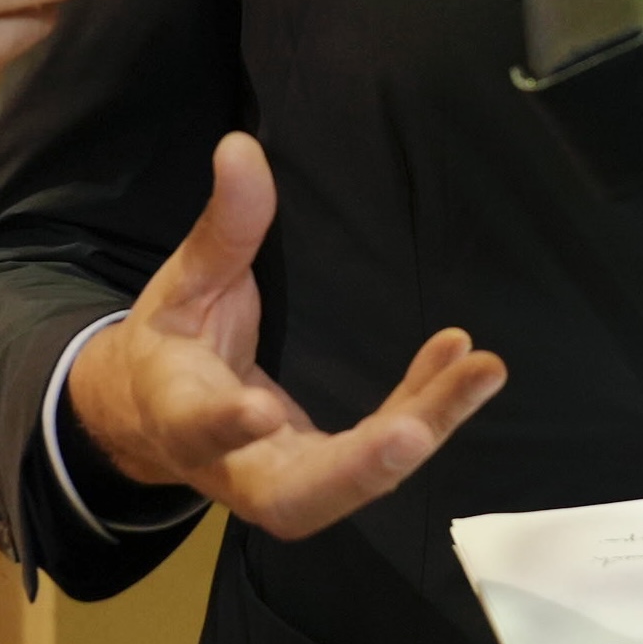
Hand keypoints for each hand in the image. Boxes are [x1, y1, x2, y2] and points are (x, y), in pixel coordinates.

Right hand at [69, 134, 507, 537]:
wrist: (160, 415)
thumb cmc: (172, 343)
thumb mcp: (182, 284)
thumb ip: (221, 228)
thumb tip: (239, 147)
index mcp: (178, 415)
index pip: (198, 429)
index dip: (227, 426)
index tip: (261, 410)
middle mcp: (233, 467)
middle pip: (293, 496)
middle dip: (358, 470)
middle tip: (415, 434)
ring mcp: (284, 478)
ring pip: (353, 483)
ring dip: (423, 431)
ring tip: (482, 373)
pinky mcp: (326, 474)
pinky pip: (383, 453)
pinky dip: (428, 410)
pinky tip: (467, 363)